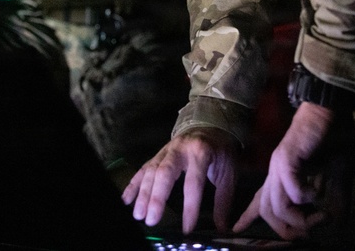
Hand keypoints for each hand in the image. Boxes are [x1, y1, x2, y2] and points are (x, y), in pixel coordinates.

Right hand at [122, 127, 238, 234]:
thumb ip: (223, 201)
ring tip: (138, 215)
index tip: (187, 229)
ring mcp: (165, 151)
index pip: (193, 182)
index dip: (190, 206)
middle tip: (151, 219)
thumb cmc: (220, 151)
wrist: (210, 125)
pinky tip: (126, 199)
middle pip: (164, 173)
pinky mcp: (157, 154)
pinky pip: (143, 169)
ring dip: (142, 194)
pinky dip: (133, 184)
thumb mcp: (228, 173)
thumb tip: (222, 228)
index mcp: (200, 153)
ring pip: (150, 171)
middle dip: (156, 197)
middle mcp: (179, 150)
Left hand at [232, 102, 354, 239]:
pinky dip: (306, 198)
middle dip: (289, 230)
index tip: (235, 230)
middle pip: (268, 213)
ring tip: (320, 216)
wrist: (330, 108)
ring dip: (301, 219)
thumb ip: (336, 198)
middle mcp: (276, 173)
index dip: (248, 218)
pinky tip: (318, 192)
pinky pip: (291, 190)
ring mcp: (280, 166)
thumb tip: (338, 223)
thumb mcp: (338, 174)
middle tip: (311, 230)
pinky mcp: (287, 159)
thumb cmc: (334, 137)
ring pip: (276, 207)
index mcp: (283, 176)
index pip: (261, 201)